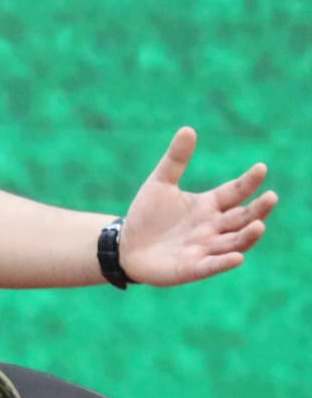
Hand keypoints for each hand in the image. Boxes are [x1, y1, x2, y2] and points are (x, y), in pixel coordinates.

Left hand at [120, 127, 276, 285]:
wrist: (126, 246)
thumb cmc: (147, 215)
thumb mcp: (160, 183)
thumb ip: (176, 159)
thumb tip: (188, 129)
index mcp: (208, 205)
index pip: (235, 192)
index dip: (248, 182)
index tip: (261, 168)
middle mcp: (212, 227)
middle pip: (242, 218)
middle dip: (258, 210)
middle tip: (271, 197)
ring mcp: (204, 248)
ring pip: (234, 242)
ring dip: (247, 235)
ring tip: (259, 225)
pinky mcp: (191, 268)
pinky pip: (212, 265)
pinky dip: (224, 262)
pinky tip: (237, 257)